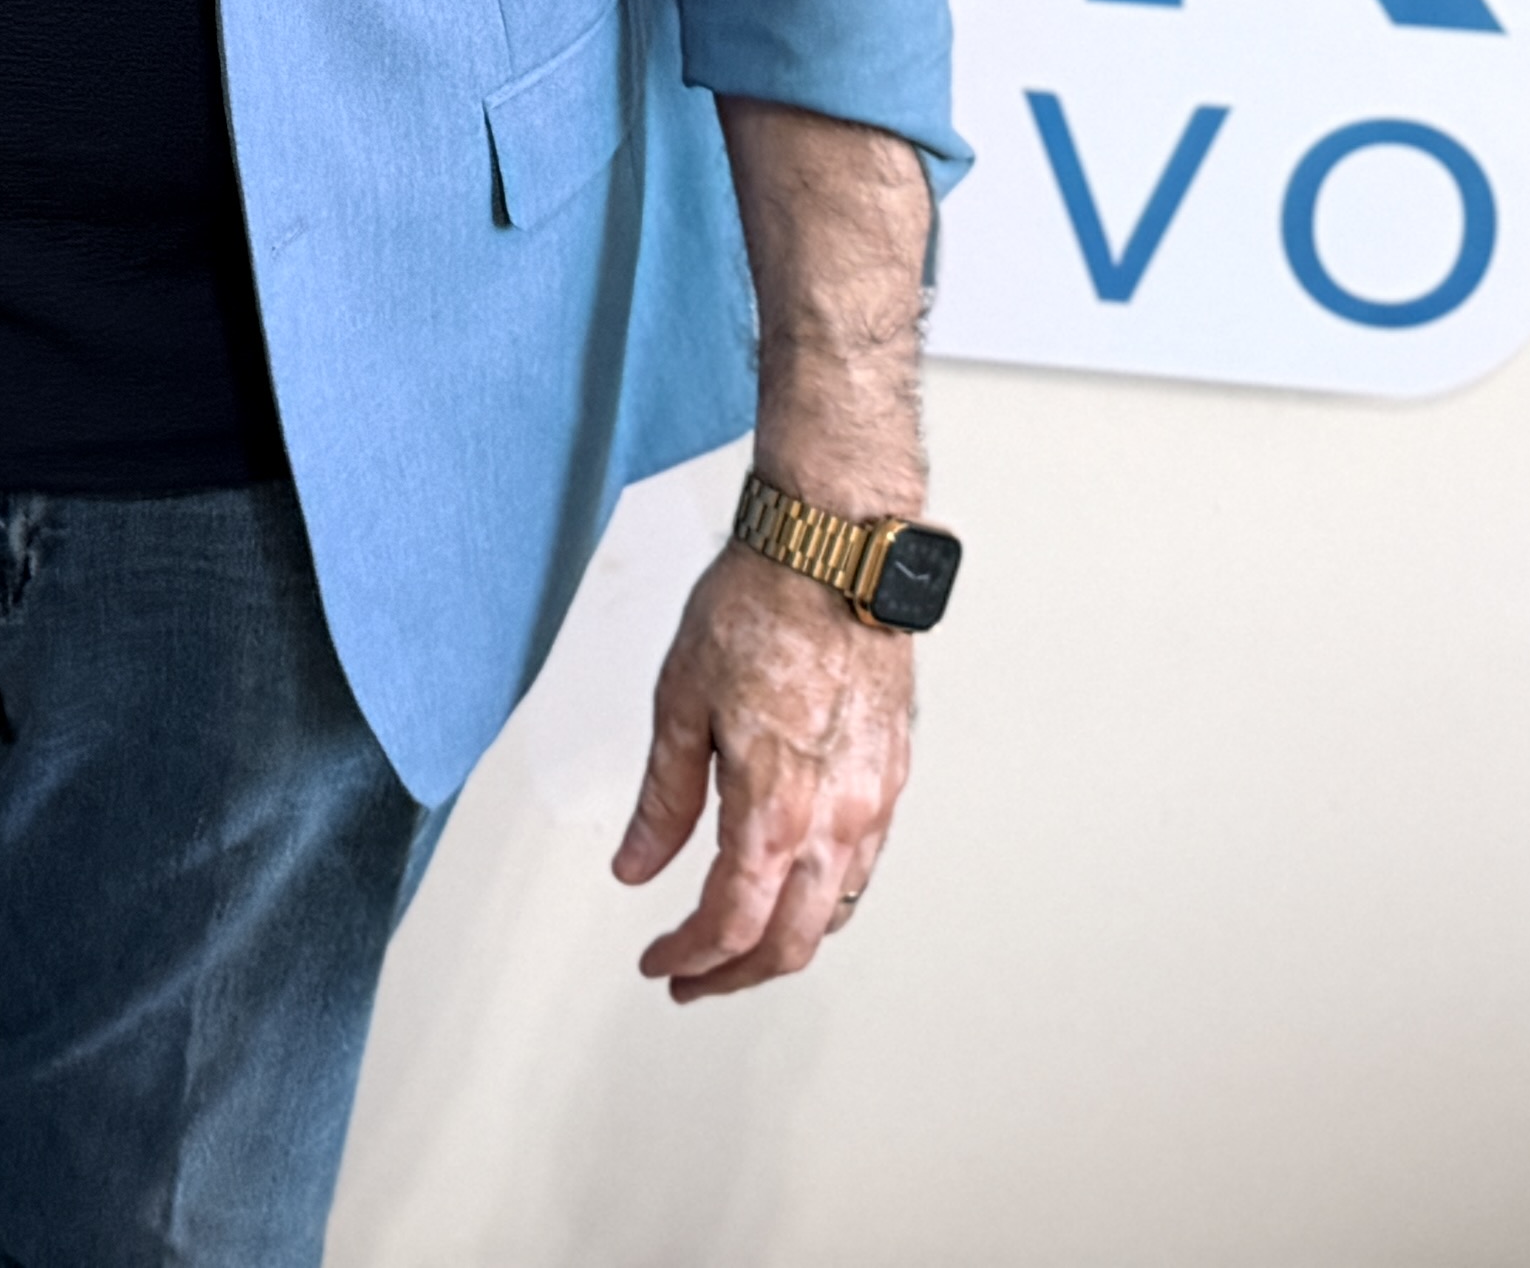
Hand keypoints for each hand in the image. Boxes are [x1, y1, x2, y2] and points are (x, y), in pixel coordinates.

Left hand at [610, 545, 911, 998]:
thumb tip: (636, 867)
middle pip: (791, 942)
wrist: (833, 552)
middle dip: (735, 975)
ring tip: (737, 942)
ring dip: (783, 942)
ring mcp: (874, 800)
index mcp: (775, 807)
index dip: (690, 958)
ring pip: (835, 912)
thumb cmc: (757, 608)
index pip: (731, 924)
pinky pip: (863, 866)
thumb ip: (662, 801)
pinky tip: (794, 886)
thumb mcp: (678, 704)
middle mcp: (836, 818)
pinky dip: (823, 899)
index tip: (661, 964)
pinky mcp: (893, 775)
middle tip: (692, 977)